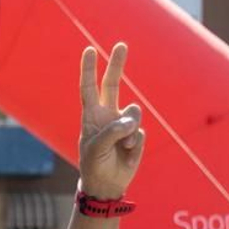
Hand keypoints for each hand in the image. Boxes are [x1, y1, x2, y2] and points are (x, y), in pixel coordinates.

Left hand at [77, 43, 144, 200]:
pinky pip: (140, 132)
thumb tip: (130, 120)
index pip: (88, 88)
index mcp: (91, 115)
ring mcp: (123, 123)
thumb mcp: (96, 149)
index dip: (89, 69)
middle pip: (113, 84)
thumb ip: (112, 132)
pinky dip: (134, 143)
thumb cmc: (94, 165)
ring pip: (134, 113)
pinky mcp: (136, 133)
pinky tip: (126, 152)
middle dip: (116, 64)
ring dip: (129, 130)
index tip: (89, 50)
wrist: (107, 183)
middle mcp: (107, 114)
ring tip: (120, 147)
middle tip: (121, 44)